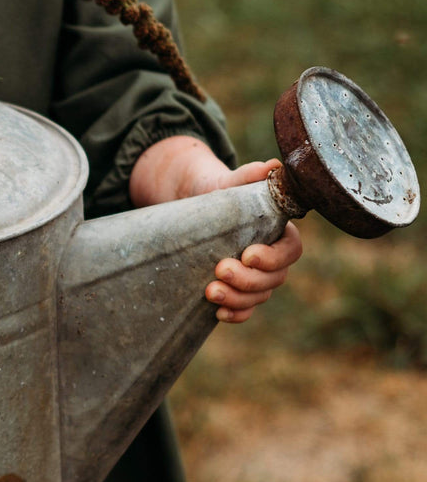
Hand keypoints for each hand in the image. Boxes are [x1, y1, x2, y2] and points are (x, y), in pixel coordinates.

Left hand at [203, 159, 302, 323]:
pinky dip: (235, 314)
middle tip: (219, 269)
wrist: (190, 207)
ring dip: (238, 299)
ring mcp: (255, 278)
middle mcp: (272, 259)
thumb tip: (273, 167)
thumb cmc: (216, 193)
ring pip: (258, 296)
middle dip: (248, 279)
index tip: (248, 254)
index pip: (291, 251)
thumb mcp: (228, 183)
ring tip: (210, 292)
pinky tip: (218, 313)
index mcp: (279, 232)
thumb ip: (250, 175)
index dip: (273, 258)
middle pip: (274, 278)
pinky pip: (244, 310)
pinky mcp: (237, 291)